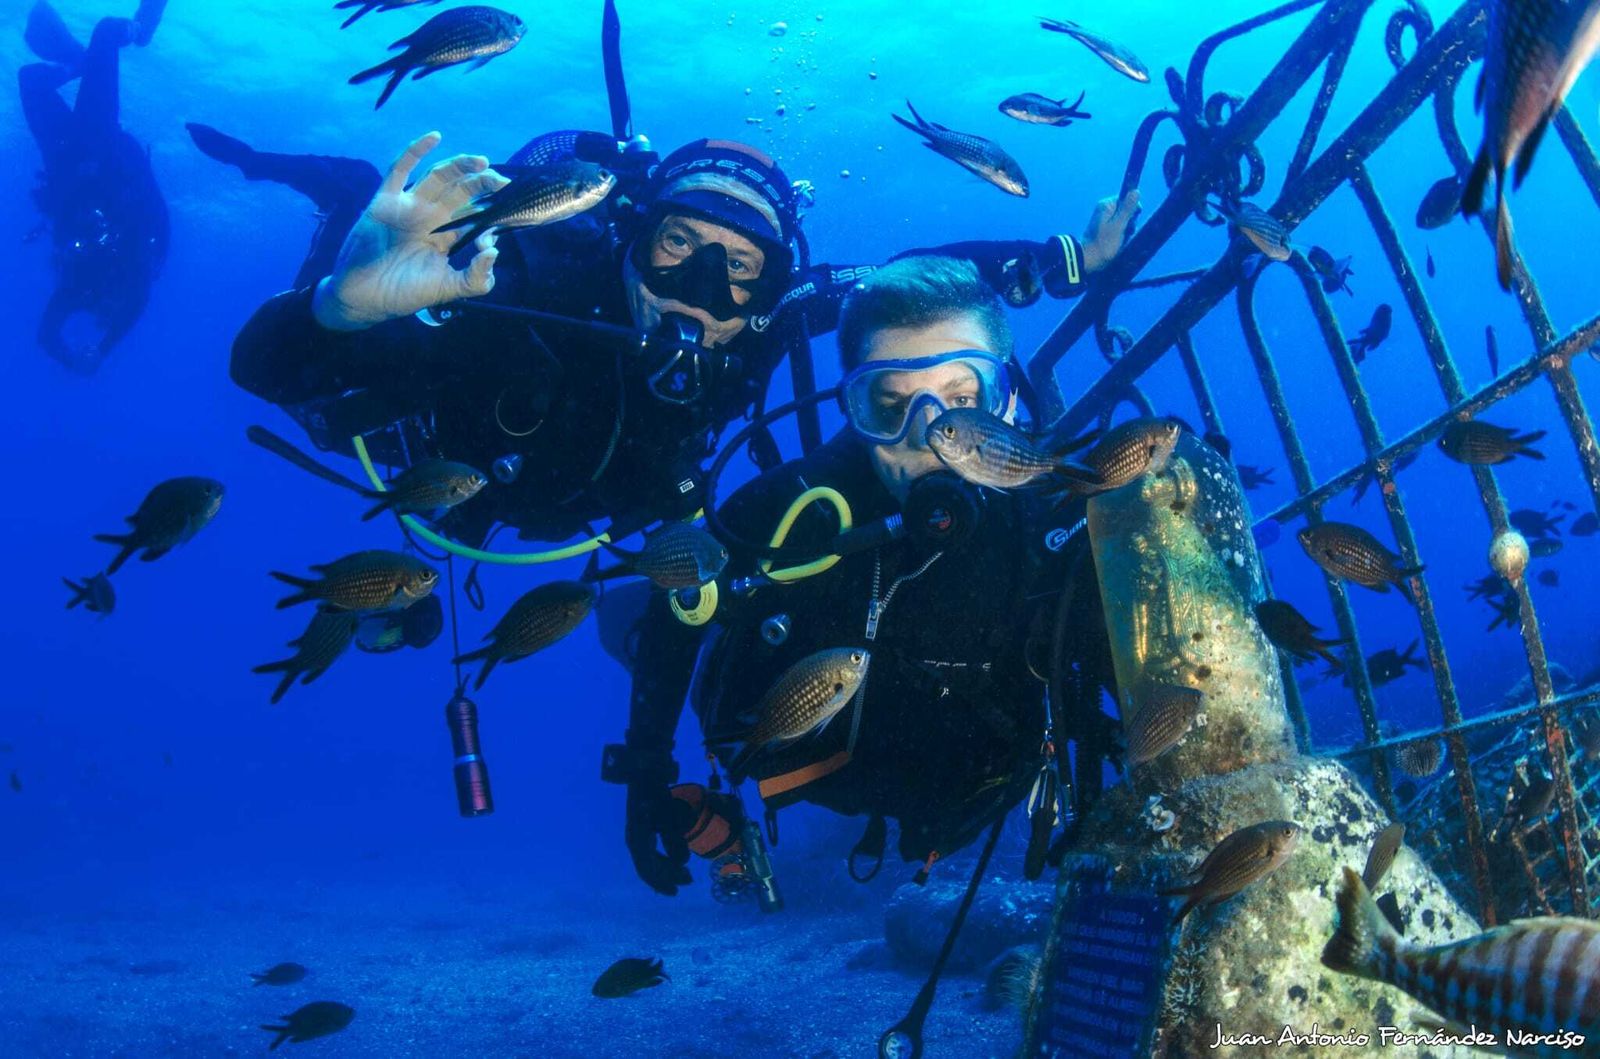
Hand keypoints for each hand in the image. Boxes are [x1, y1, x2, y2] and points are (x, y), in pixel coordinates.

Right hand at [312, 131, 509, 330]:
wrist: (364, 297)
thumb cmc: (405, 294)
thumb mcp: (448, 289)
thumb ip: (476, 278)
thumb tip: (494, 251)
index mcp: (447, 236)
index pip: (475, 216)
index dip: (490, 215)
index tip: (496, 227)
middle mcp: (431, 217)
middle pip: (462, 190)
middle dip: (483, 183)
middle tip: (501, 182)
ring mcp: (408, 206)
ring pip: (439, 176)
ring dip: (460, 166)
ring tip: (481, 162)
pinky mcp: (385, 200)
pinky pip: (400, 169)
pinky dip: (416, 151)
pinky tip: (435, 137)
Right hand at [625, 782, 692, 895]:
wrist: (644, 769)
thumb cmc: (656, 791)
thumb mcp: (669, 815)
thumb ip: (674, 840)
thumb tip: (682, 863)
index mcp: (637, 839)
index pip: (647, 869)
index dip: (661, 883)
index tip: (676, 891)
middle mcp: (634, 838)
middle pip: (649, 866)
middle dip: (668, 876)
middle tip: (689, 879)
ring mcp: (637, 832)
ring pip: (651, 858)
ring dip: (667, 867)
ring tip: (686, 871)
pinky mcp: (642, 826)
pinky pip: (651, 849)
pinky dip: (664, 856)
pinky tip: (676, 857)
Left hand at [1080, 189, 1140, 273]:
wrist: (1089, 260)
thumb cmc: (1103, 244)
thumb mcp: (1118, 225)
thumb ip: (1127, 209)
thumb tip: (1136, 191)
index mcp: (1106, 204)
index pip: (1127, 198)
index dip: (1133, 210)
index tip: (1130, 221)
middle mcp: (1104, 209)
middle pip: (1126, 210)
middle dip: (1129, 221)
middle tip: (1124, 233)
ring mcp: (1104, 218)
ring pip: (1124, 220)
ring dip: (1126, 229)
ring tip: (1120, 239)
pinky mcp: (1104, 228)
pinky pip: (1119, 227)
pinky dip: (1121, 234)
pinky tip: (1118, 242)